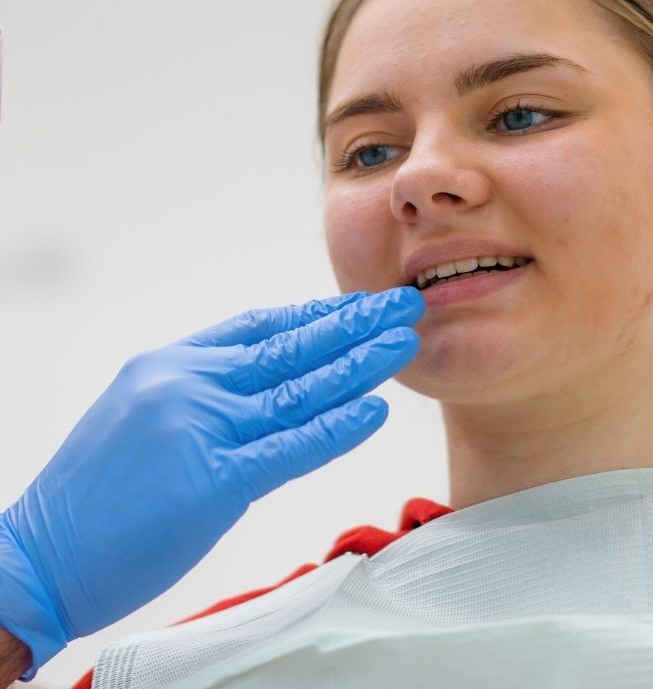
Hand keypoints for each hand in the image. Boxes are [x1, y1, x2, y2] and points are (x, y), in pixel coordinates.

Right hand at [0, 287, 422, 676]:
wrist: (38, 557)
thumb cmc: (93, 496)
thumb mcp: (141, 416)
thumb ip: (200, 393)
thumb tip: (262, 382)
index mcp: (170, 364)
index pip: (260, 327)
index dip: (317, 315)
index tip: (359, 306)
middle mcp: (187, 384)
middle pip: (290, 347)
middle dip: (354, 324)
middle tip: (403, 304)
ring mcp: (200, 428)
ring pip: (299, 388)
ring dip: (360, 363)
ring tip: (404, 342)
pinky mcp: (214, 481)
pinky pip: (291, 446)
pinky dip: (338, 426)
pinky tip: (375, 408)